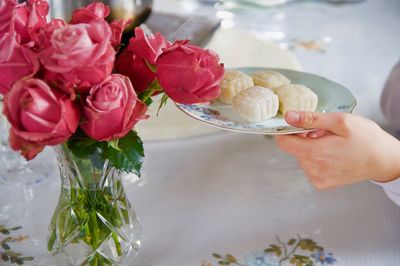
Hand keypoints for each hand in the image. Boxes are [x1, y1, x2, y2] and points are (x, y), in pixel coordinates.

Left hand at [276, 111, 399, 188]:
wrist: (385, 161)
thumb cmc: (367, 139)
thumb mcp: (340, 122)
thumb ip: (311, 119)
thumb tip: (289, 116)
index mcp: (315, 152)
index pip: (283, 142)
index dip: (287, 131)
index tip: (298, 124)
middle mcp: (313, 169)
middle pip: (294, 149)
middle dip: (304, 138)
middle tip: (325, 133)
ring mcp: (317, 178)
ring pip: (302, 157)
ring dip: (311, 148)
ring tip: (332, 143)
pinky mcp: (322, 183)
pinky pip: (310, 167)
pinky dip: (317, 158)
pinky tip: (333, 154)